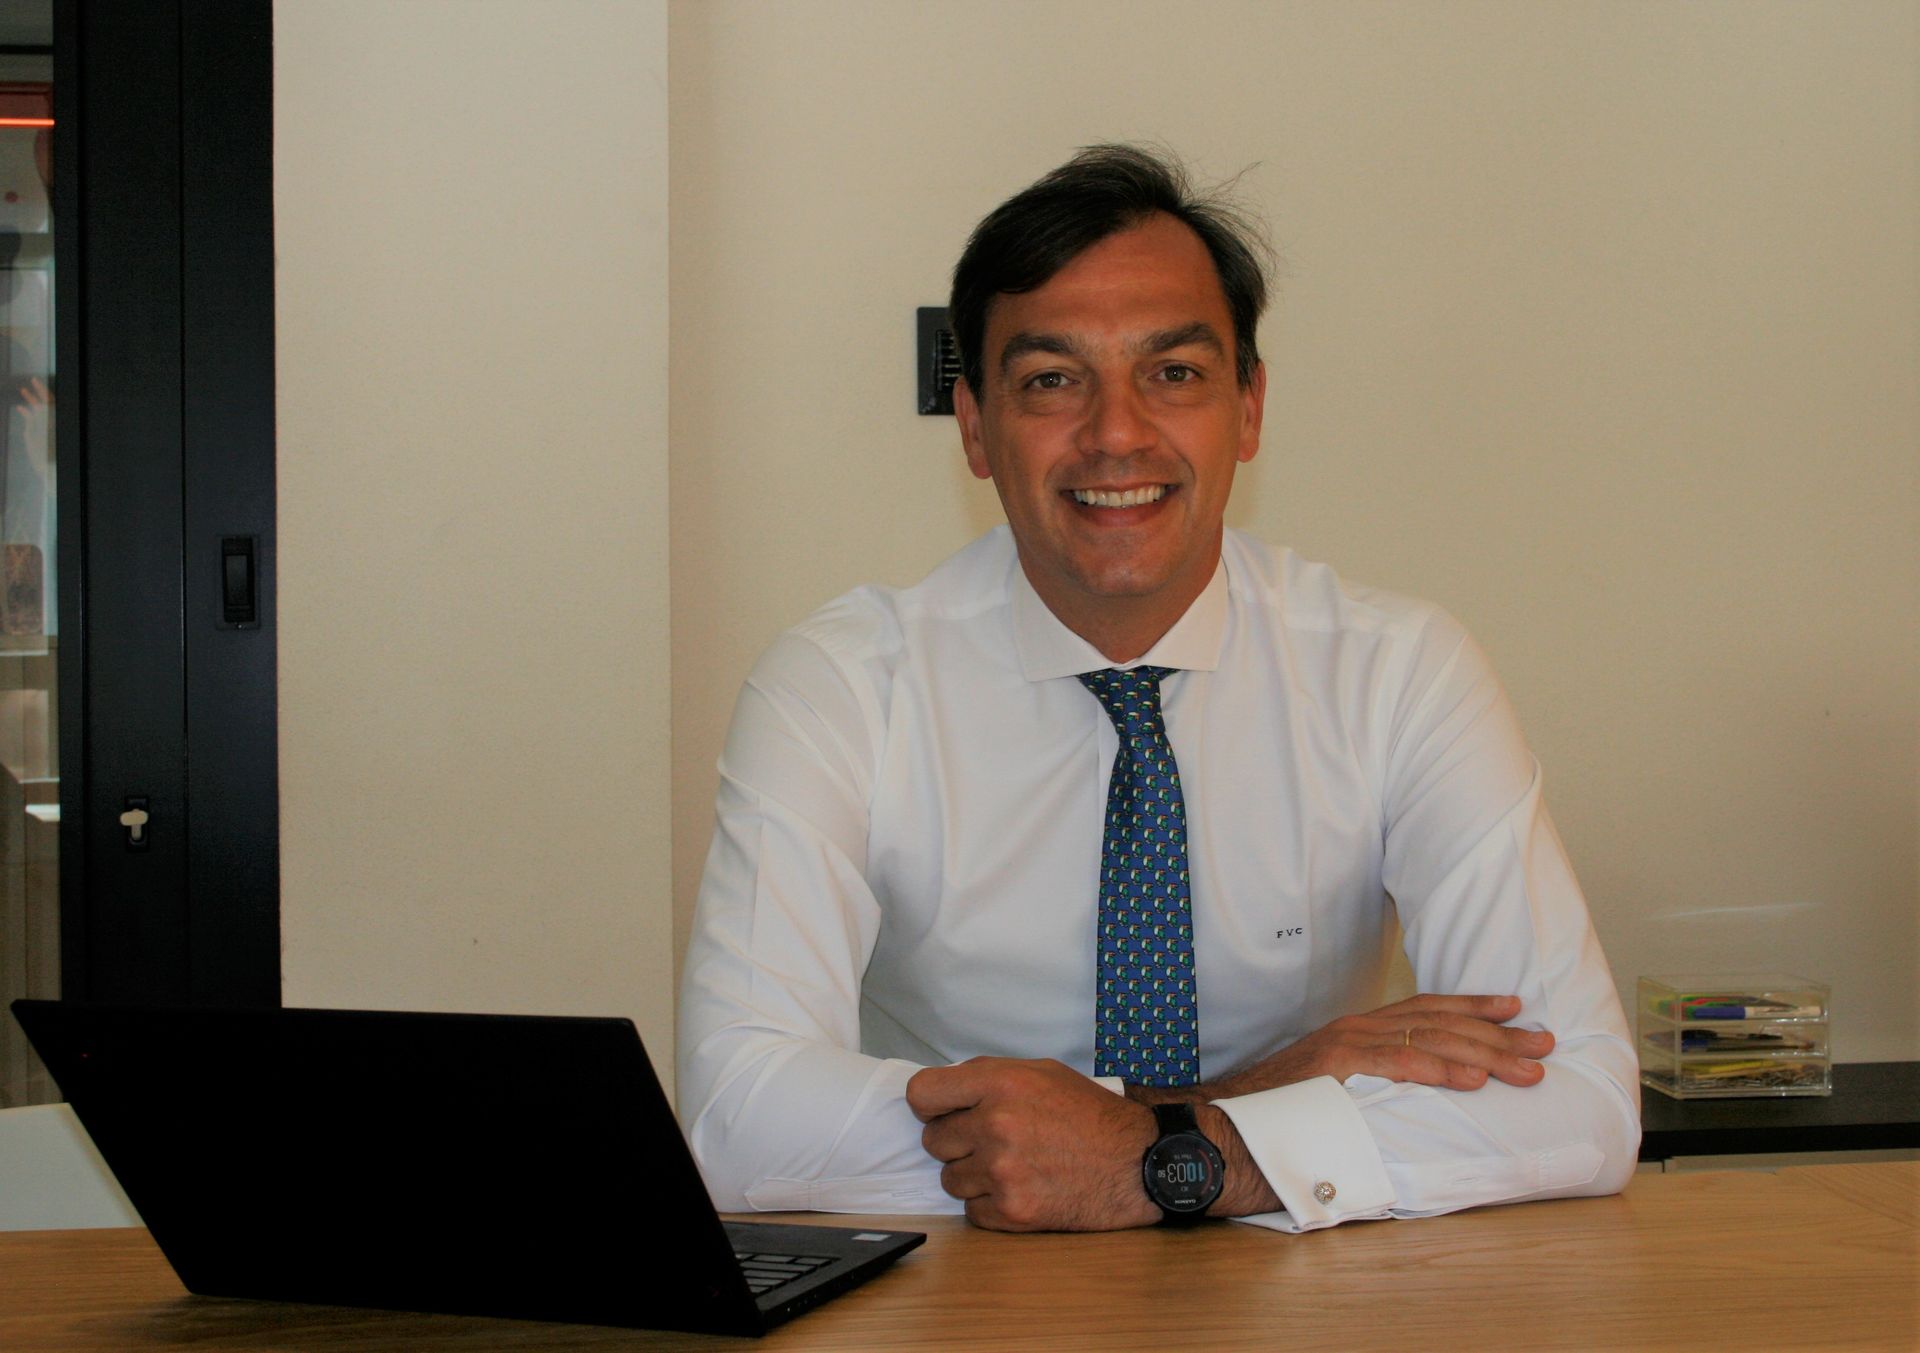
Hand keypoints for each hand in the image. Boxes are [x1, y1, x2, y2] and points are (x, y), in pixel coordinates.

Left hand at [906, 1057, 1160, 1231]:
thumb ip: (990, 1077)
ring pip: (950, 1179)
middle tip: (992, 1141)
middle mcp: (995, 1125)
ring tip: (1012, 1166)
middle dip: (957, 1141)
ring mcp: (1002, 1171)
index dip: (931, 1105)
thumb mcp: (1042, 1073)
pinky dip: (991, 1204)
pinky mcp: (1012, 1210)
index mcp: (1000, 1084)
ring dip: (973, 1175)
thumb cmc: (1091, 1115)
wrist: (1137, 1163)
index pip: (922, 1093)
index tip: (945, 1112)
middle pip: (932, 1140)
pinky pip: (971, 1210)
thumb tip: (946, 1092)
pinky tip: (1022, 1188)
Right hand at [1195, 994, 1552, 1099]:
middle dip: (1498, 1035)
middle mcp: (1358, 1027)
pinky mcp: (1334, 1065)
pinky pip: (1394, 1063)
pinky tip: (1467, 1081)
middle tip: (1543, 1046)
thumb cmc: (1281, 1115)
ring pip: (1427, 1039)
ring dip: (1482, 1054)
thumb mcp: (1336, 1090)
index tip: (1516, 1011)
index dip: (1475, 1008)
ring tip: (1523, 1069)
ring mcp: (1345, 1043)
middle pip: (1440, 1023)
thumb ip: (1374, 1085)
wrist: (1224, 1120)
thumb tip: (1418, 1100)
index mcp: (1360, 1030)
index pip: (1428, 1010)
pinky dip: (1434, 1069)